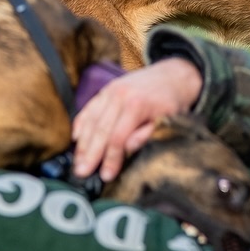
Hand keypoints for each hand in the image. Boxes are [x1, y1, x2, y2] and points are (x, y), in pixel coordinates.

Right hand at [71, 57, 202, 182]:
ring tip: (77, 163)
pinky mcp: (106, 90)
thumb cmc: (172, 102)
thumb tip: (128, 147)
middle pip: (100, 130)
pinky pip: (89, 108)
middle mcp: (119, 96)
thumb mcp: (168, 119)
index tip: (106, 176)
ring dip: (82, 144)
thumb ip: (147, 134)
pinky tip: (76, 140)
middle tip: (82, 174)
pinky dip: (81, 124)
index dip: (110, 159)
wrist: (173, 75)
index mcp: (136, 105)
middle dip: (90, 155)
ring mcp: (110, 91)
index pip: (117, 138)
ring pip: (91, 120)